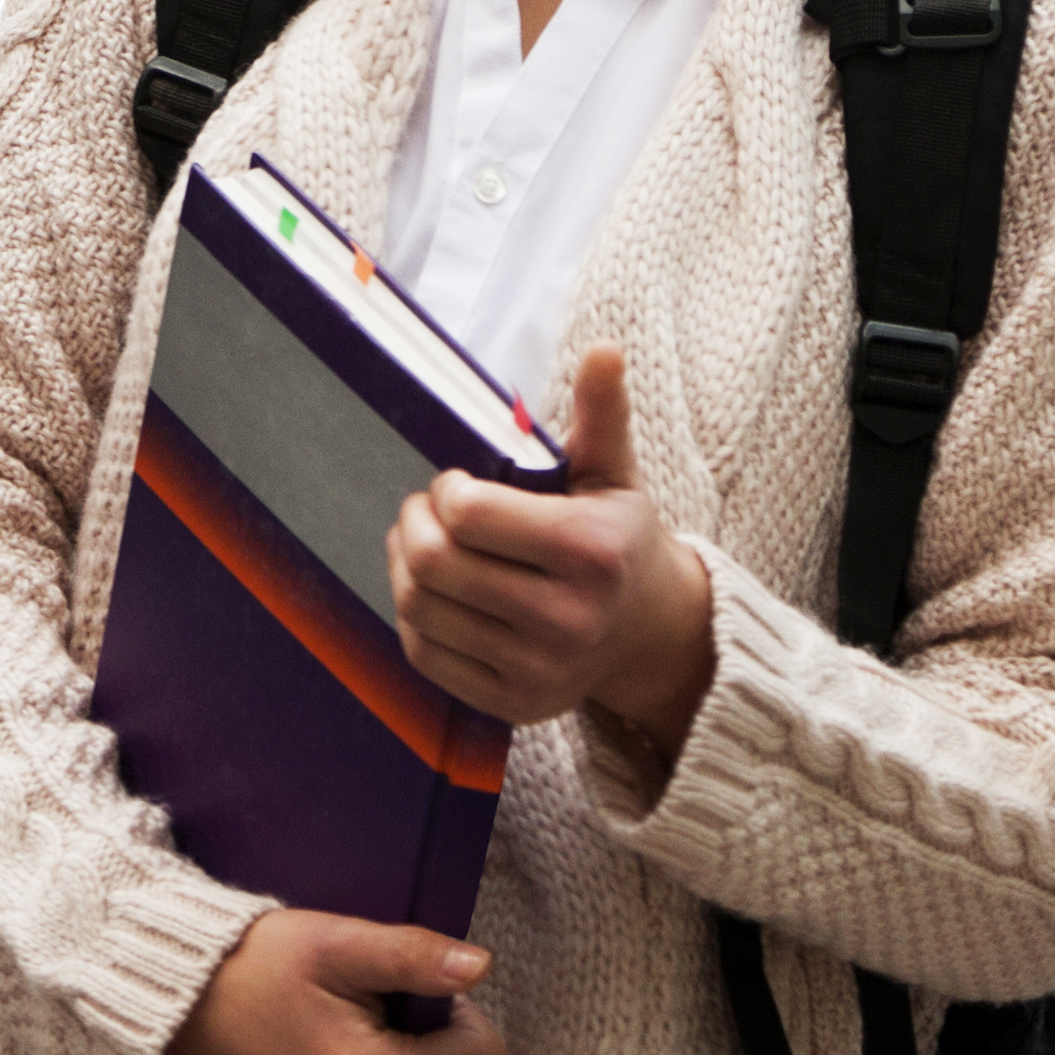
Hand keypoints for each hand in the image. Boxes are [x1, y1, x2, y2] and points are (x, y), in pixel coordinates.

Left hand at [388, 346, 715, 751]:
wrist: (650, 634)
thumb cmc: (619, 538)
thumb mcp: (616, 472)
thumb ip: (602, 412)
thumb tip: (603, 349)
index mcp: (592, 552)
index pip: (470, 515)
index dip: (447, 489)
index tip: (459, 483)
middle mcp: (568, 620)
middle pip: (434, 565)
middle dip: (413, 524)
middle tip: (425, 509)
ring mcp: (539, 671)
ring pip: (419, 610)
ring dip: (404, 566)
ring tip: (425, 544)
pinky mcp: (514, 705)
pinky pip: (425, 656)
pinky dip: (414, 617)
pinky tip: (434, 591)